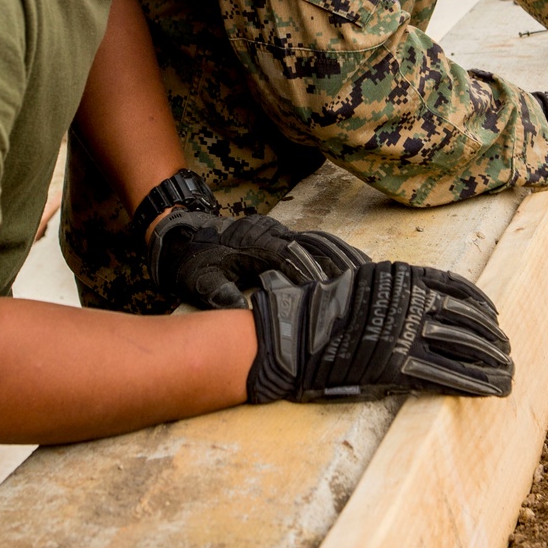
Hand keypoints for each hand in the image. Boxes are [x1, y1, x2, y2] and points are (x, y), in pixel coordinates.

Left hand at [147, 210, 370, 309]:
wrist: (179, 232)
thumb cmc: (191, 260)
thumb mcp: (201, 281)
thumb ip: (222, 296)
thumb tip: (245, 316)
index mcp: (256, 244)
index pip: (293, 259)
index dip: (316, 275)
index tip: (338, 289)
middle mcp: (271, 233)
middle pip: (313, 248)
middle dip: (340, 264)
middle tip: (367, 283)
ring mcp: (276, 231)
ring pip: (316, 241)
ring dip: (341, 255)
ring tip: (369, 271)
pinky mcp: (276, 235)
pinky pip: (310, 240)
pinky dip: (331, 250)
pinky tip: (348, 261)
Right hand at [246, 261, 513, 402]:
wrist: (296, 334)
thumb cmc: (326, 311)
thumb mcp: (366, 283)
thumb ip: (398, 291)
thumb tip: (425, 304)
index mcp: (406, 278)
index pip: (459, 289)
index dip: (482, 306)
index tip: (495, 318)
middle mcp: (413, 302)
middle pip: (468, 320)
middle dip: (492, 339)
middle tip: (507, 352)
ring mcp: (408, 335)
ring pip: (466, 348)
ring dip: (492, 363)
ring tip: (507, 375)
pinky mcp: (401, 366)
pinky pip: (448, 375)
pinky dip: (475, 383)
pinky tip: (492, 390)